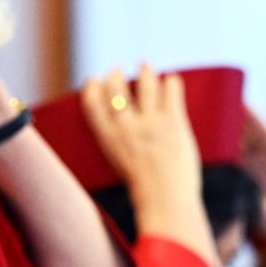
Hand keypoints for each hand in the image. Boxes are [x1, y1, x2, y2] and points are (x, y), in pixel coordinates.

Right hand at [80, 65, 200, 219]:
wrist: (165, 200)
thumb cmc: (145, 194)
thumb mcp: (121, 169)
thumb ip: (121, 149)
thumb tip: (123, 138)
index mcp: (108, 140)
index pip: (93, 106)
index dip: (91, 90)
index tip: (93, 81)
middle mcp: (126, 126)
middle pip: (116, 91)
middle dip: (115, 78)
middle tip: (116, 70)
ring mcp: (150, 122)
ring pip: (145, 86)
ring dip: (145, 73)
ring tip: (145, 65)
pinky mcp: (173, 122)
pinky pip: (171, 94)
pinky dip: (171, 83)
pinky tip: (172, 79)